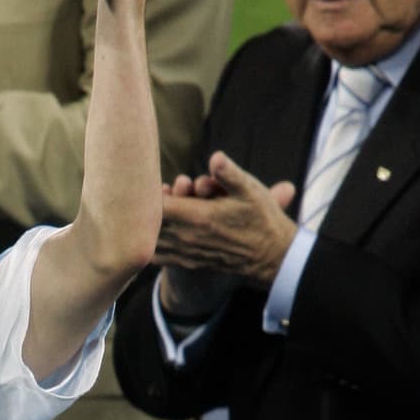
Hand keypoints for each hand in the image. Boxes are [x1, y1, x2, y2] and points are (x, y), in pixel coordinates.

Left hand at [154, 151, 296, 289]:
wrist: (272, 256)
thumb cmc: (261, 219)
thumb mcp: (251, 191)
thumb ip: (229, 174)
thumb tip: (215, 156)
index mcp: (197, 217)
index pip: (156, 205)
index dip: (150, 193)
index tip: (161, 185)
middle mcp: (186, 237)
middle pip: (147, 221)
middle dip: (148, 207)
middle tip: (164, 194)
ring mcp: (184, 252)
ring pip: (149, 240)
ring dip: (148, 224)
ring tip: (162, 211)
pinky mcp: (186, 262)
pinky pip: (156, 256)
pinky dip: (150, 243)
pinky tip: (156, 232)